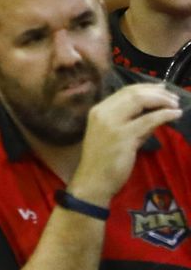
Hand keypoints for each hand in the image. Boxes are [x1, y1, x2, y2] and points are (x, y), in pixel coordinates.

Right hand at [69, 83, 182, 205]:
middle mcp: (103, 113)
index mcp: (98, 110)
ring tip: (176, 105)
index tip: (162, 89)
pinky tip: (175, 115)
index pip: (124, 91)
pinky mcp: (124, 136)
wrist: (93, 181)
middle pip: (133, 93)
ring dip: (162, 101)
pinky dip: (164, 115)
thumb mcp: (115, 135)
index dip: (146, 87)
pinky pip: (148, 120)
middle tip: (173, 97)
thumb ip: (132, 123)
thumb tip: (154, 114)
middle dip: (157, 92)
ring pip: (140, 102)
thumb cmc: (103, 160)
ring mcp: (112, 124)